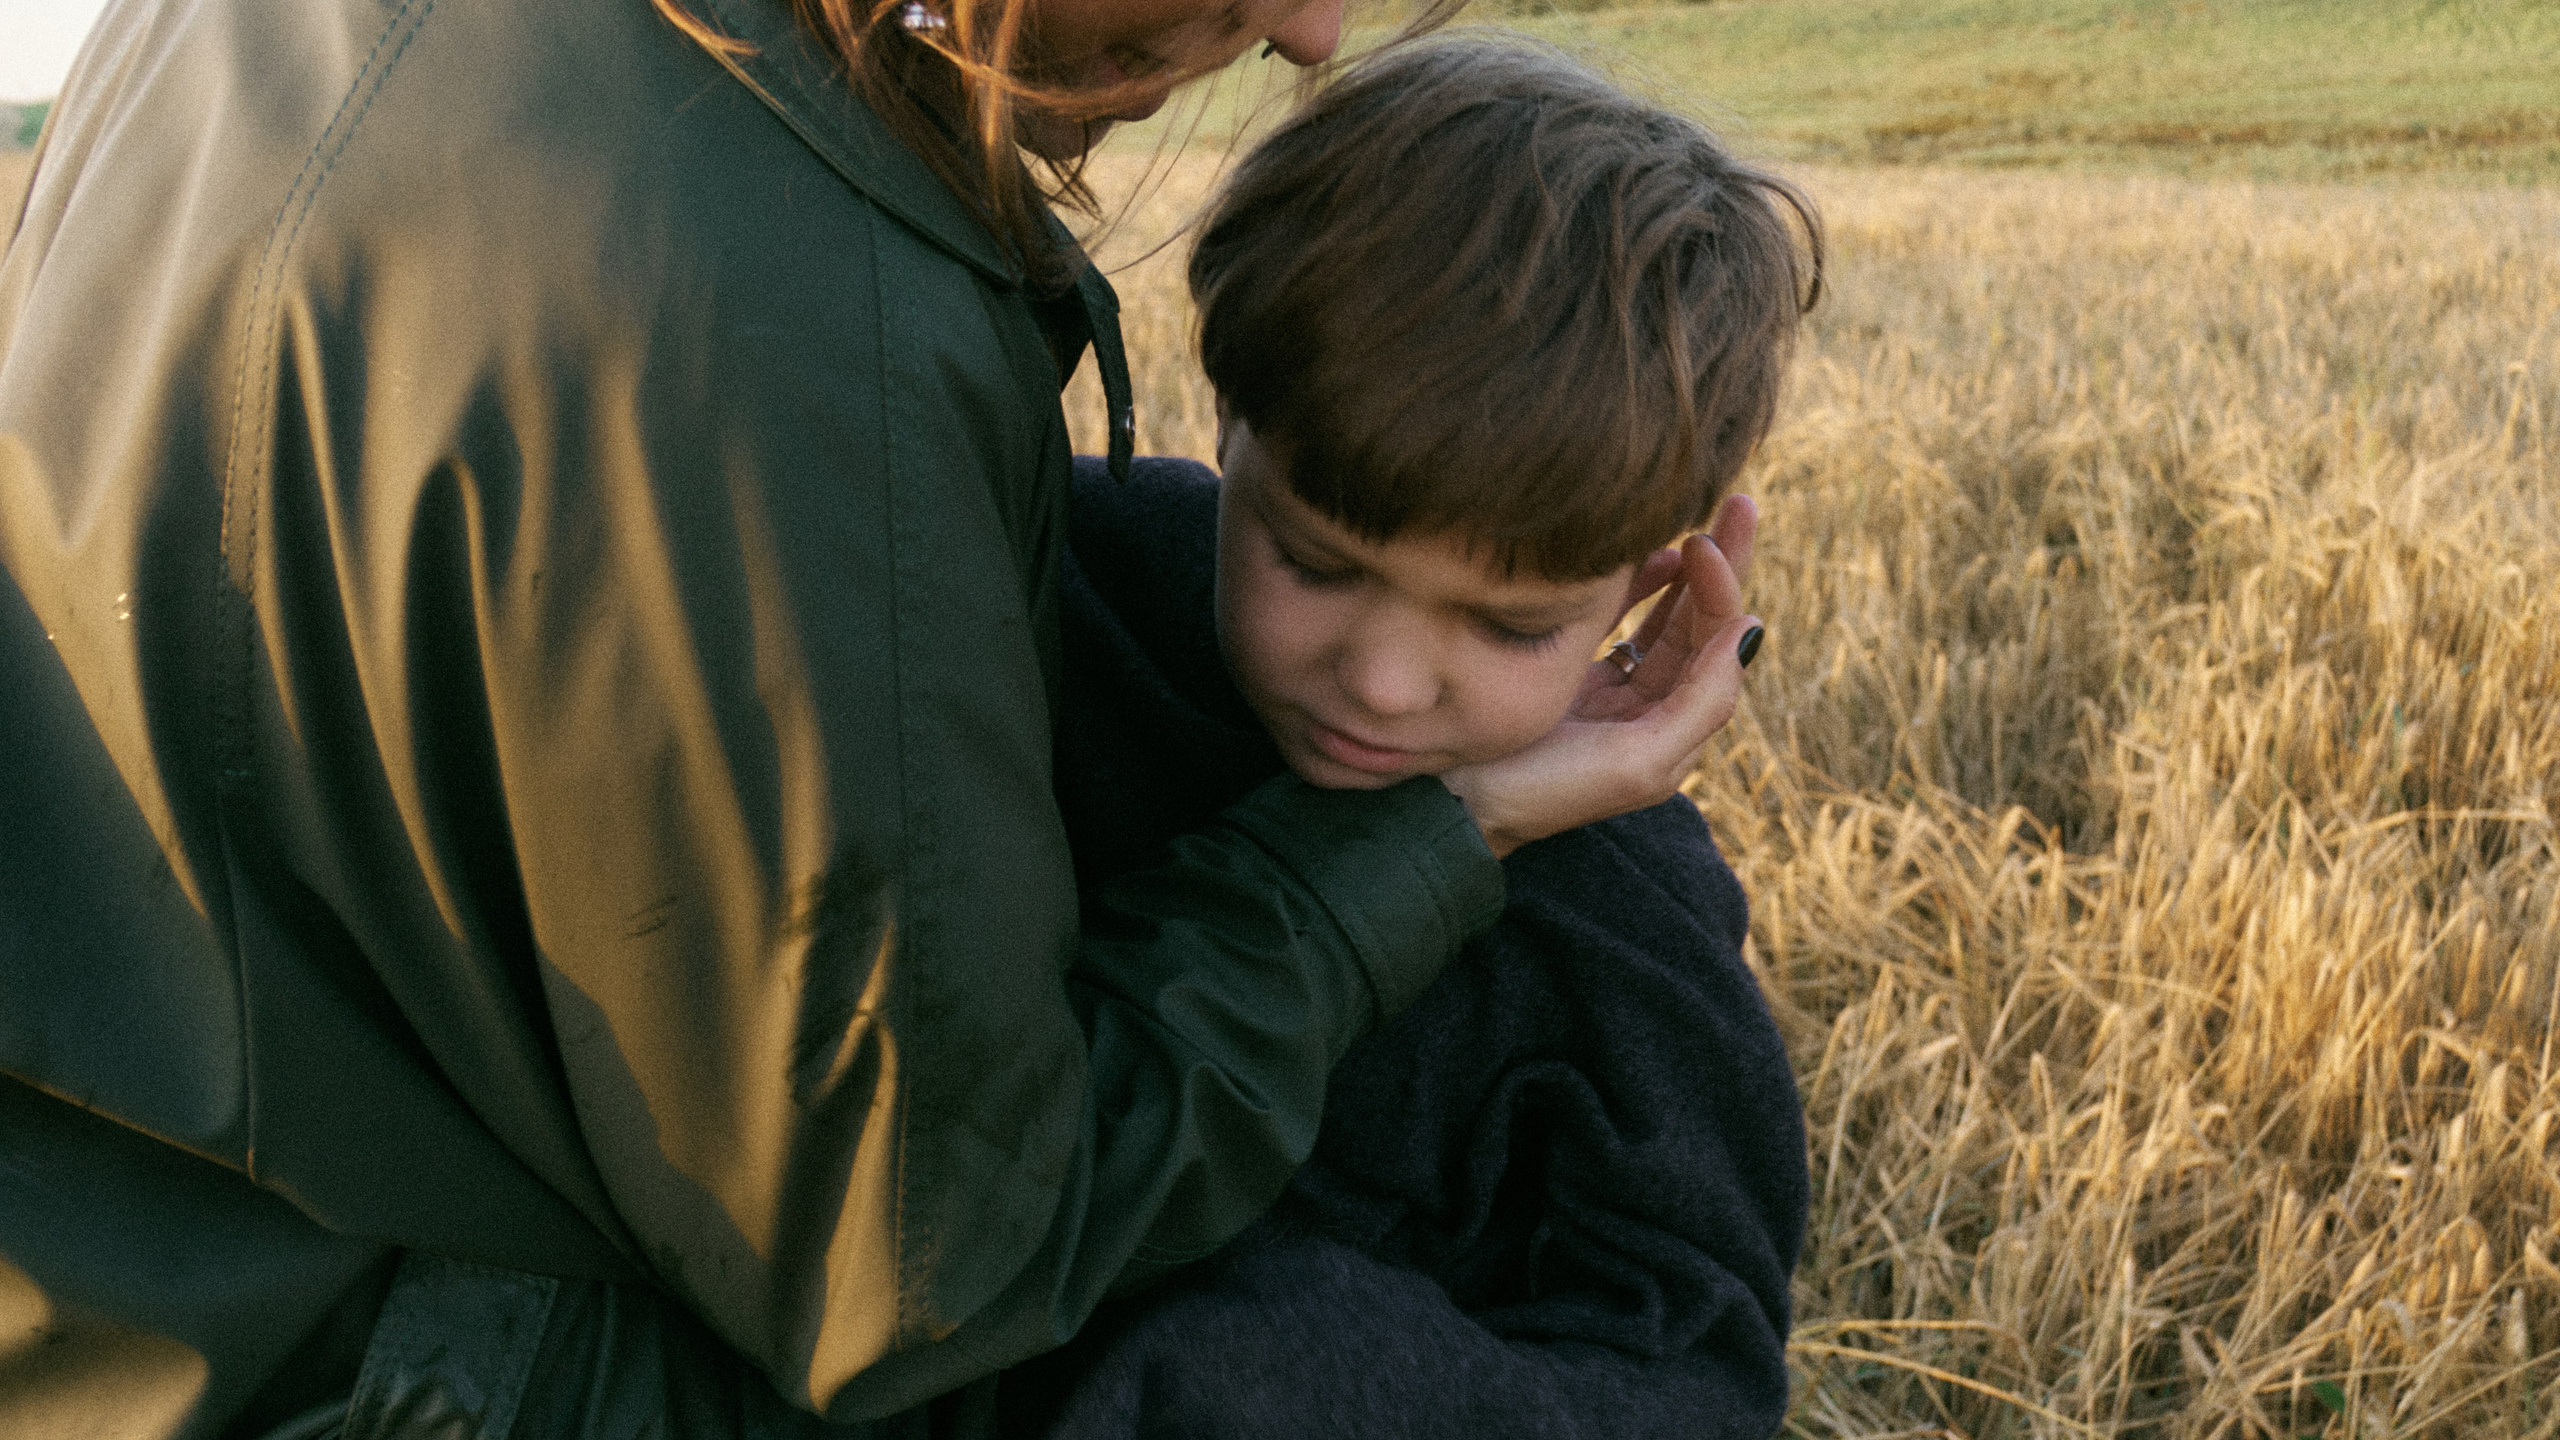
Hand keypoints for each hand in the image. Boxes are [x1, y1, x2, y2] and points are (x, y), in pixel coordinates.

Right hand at [1439, 496, 1761, 857]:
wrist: (1454, 805)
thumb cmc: (1543, 790)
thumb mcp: (1639, 760)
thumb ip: (1702, 702)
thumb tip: (1748, 631)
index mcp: (1672, 731)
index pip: (1716, 645)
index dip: (1721, 590)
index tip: (1702, 541)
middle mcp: (1650, 711)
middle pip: (1700, 627)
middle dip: (1722, 567)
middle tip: (1739, 503)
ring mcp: (1610, 693)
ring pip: (1664, 620)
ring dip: (1686, 573)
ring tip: (1700, 524)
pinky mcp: (1569, 679)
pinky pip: (1618, 624)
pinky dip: (1639, 589)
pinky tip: (1650, 556)